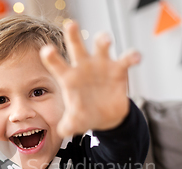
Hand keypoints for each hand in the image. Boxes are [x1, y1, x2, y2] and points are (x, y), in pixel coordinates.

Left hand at [39, 21, 140, 136]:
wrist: (105, 117)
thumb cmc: (85, 116)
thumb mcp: (75, 123)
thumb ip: (67, 126)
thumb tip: (63, 131)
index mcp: (69, 78)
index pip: (57, 65)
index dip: (52, 57)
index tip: (47, 50)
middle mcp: (84, 67)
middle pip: (76, 47)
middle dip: (73, 35)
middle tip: (70, 24)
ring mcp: (101, 65)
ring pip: (101, 47)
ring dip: (103, 40)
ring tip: (105, 40)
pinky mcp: (119, 69)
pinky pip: (126, 58)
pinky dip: (132, 56)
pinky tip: (135, 58)